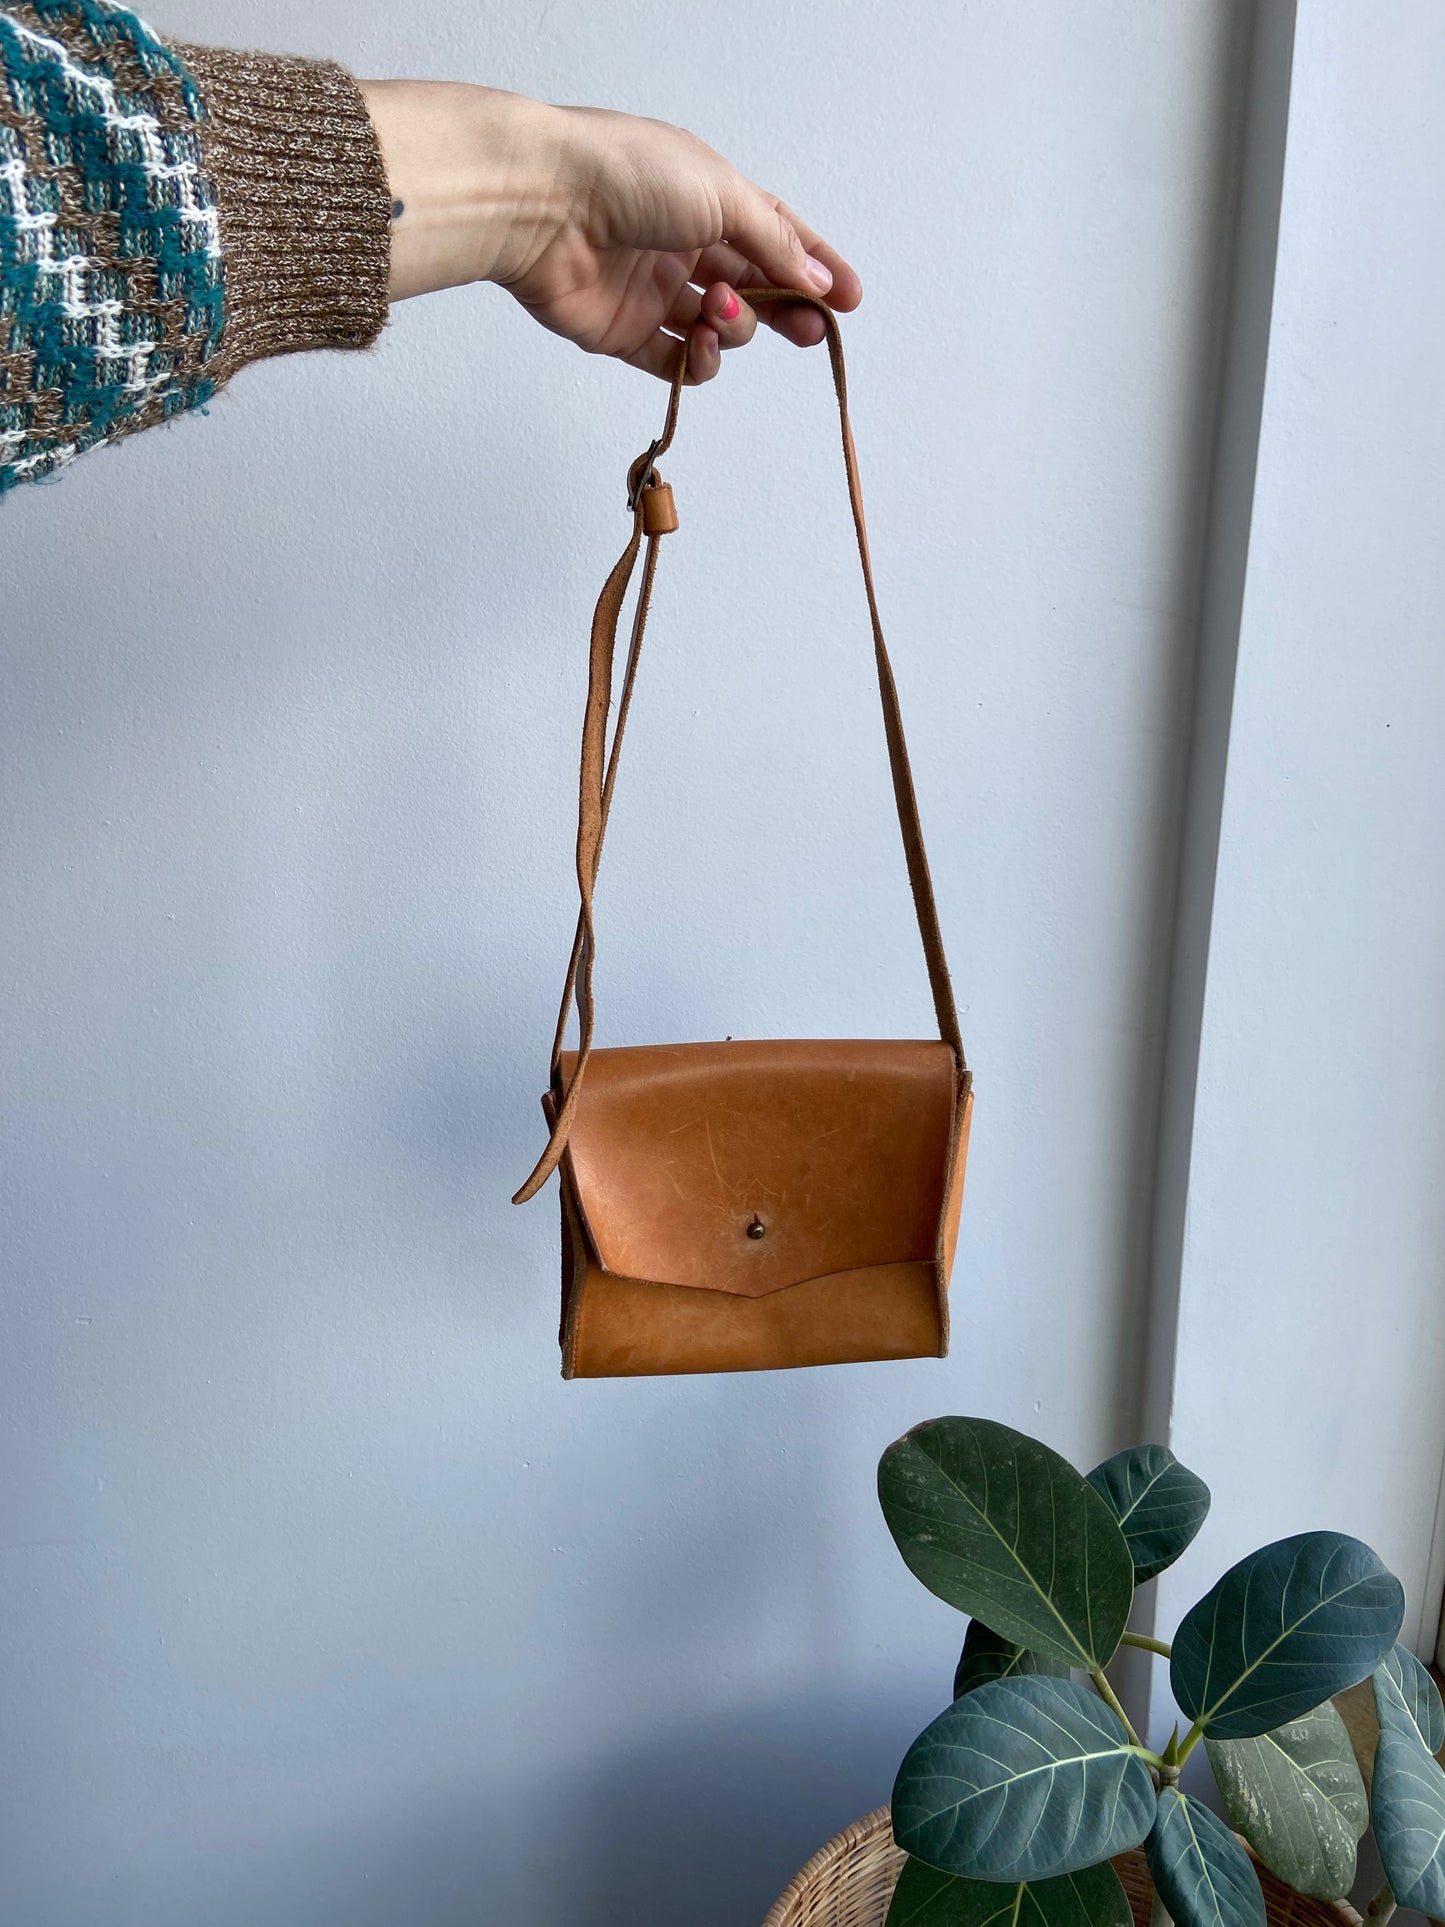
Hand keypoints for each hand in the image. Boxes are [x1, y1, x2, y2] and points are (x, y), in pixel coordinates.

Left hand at [357, 81, 860, 382]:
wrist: (542, 205)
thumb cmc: (627, 175)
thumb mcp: (722, 192)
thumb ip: (773, 241)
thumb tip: (816, 280)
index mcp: (706, 195)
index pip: (774, 233)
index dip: (815, 266)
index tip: (850, 300)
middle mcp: (681, 242)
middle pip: (752, 287)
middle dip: (786, 309)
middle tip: (811, 330)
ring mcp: (653, 291)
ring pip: (719, 328)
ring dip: (734, 327)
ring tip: (716, 309)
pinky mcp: (624, 334)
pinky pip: (677, 363)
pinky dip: (696, 362)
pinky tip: (696, 345)